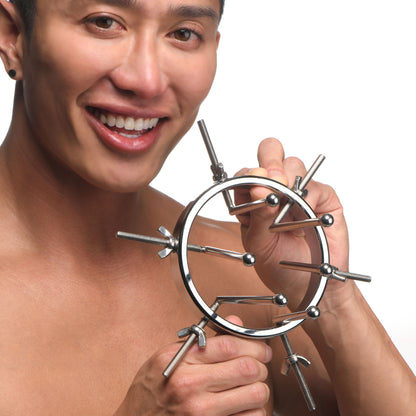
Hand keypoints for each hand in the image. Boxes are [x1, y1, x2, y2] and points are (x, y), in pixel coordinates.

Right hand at [114, 317, 271, 414]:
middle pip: (248, 369)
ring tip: (249, 387)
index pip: (230, 346)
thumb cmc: (151, 390)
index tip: (260, 349)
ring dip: (258, 389)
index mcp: (181, 362)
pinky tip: (241, 406)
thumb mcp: (168, 356)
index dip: (253, 345)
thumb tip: (236, 322)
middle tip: (257, 366)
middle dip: (260, 365)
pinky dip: (253, 411)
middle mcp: (191, 387)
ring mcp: (202, 413)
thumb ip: (203, 339)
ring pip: (256, 395)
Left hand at [235, 138, 352, 309]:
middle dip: (269, 160)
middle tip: (272, 178)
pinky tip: (306, 212)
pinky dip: (309, 197)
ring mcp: (300, 192)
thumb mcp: (258, 242)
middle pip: (270, 153)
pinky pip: (316, 186)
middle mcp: (276, 189)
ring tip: (287, 205)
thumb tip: (258, 186)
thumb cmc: (279, 264)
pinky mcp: (324, 199)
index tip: (252, 188)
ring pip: (293, 164)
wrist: (308, 286)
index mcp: (255, 197)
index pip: (248, 173)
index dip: (248, 176)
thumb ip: (256, 214)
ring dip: (288, 180)